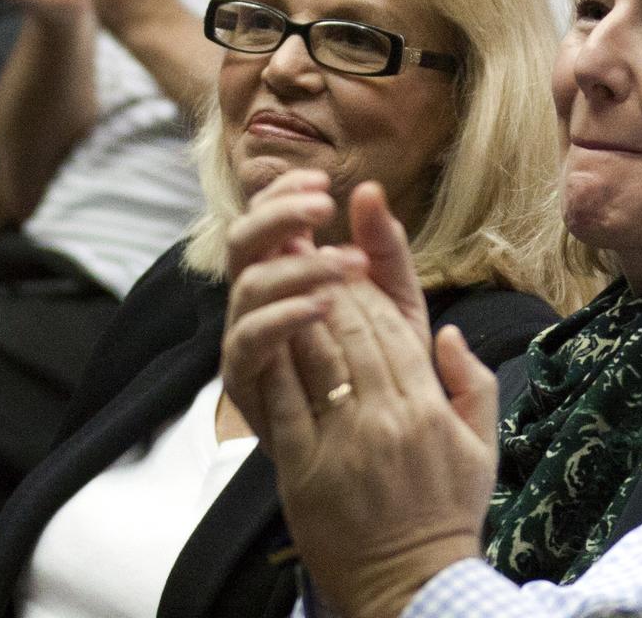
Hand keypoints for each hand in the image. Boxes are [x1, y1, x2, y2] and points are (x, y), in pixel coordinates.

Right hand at [223, 176, 431, 440]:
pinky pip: (249, 342)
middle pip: (242, 241)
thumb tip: (371, 189)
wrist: (383, 459)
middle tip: (322, 203)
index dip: (287, 192)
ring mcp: (249, 341)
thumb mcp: (399, 305)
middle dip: (278, 214)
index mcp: (290, 275)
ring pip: (246, 286)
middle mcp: (261, 303)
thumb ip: (387, 250)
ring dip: (295, 267)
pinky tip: (322, 306)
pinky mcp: (247, 384)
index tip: (325, 182)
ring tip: (346, 263)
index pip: (270, 217)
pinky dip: (282, 317)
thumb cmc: (391, 376)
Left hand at [245, 259, 494, 617]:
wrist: (415, 585)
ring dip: (301, 312)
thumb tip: (450, 333)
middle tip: (313, 257)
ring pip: (318, 359)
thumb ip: (472, 383)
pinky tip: (265, 334)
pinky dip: (274, 364)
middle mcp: (385, 417)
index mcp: (426, 407)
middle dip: (331, 290)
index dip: (369, 292)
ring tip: (287, 278)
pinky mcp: (304, 470)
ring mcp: (342, 443)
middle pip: (352, 334)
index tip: (351, 266)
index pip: (393, 330)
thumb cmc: (449, 514)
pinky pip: (285, 404)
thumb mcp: (484, 447)